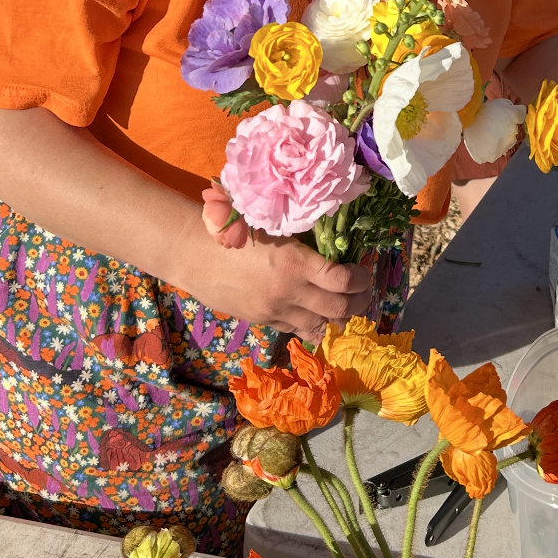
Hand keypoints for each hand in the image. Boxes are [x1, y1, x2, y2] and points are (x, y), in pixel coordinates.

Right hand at [193, 218, 370, 343]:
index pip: (343, 281)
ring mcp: (276, 311)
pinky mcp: (263, 321)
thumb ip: (305, 240)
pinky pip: (297, 330)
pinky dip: (313, 324)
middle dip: (358, 302)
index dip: (361, 278)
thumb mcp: (275, 227)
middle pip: (339, 309)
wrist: (194, 253)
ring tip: (344, 307)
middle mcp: (290, 292)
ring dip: (338, 319)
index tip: (363, 271)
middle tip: (362, 292)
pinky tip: (316, 313)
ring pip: (320, 327)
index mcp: (296, 264)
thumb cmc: (235, 230)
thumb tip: (336, 242)